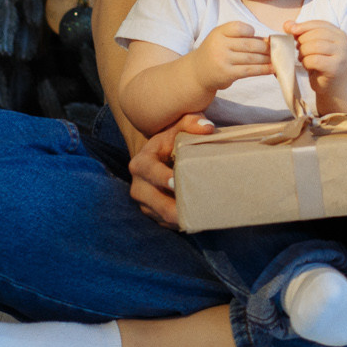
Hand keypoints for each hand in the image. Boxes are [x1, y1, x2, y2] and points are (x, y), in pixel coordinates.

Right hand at [127, 111, 214, 228]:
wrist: (159, 157)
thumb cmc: (172, 140)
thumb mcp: (178, 128)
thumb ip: (191, 122)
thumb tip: (207, 128)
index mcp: (141, 163)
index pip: (150, 171)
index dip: (162, 178)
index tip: (176, 183)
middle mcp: (138, 185)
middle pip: (156, 202)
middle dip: (174, 208)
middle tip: (195, 210)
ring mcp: (145, 203)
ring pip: (163, 217)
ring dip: (181, 218)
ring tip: (202, 216)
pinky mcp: (153, 215)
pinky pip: (168, 224)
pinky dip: (183, 223)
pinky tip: (200, 219)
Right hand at [189, 21, 270, 91]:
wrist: (198, 72)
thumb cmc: (215, 52)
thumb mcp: (221, 38)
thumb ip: (240, 36)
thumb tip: (267, 41)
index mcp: (219, 33)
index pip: (239, 28)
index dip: (251, 32)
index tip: (258, 37)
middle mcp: (219, 45)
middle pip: (248, 44)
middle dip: (265, 47)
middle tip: (276, 48)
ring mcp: (223, 60)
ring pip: (251, 58)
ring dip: (266, 58)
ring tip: (276, 58)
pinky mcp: (228, 74)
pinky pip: (249, 70)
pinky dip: (263, 69)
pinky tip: (272, 68)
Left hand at [285, 19, 346, 86]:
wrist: (335, 86)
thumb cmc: (322, 64)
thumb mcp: (313, 46)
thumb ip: (302, 33)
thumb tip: (287, 24)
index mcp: (338, 34)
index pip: (320, 24)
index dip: (304, 26)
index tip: (291, 30)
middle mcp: (343, 42)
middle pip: (317, 34)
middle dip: (302, 40)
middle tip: (297, 49)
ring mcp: (341, 55)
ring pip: (316, 46)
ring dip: (303, 52)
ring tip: (301, 57)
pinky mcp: (335, 68)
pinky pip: (315, 60)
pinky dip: (306, 62)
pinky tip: (306, 65)